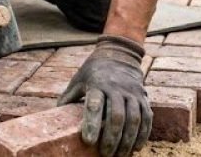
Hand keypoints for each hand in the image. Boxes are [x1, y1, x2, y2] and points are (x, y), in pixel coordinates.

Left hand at [58, 35, 152, 156]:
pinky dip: (143, 135)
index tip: (88, 141)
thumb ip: (68, 97)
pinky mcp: (143, 97)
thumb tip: (54, 115)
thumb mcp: (78, 79)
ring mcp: (132, 92)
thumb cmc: (94, 71)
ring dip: (127, 140)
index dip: (92, 124)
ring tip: (120, 156)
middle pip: (116, 116)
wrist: (120, 54)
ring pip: (133, 119)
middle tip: (105, 154)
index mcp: (97, 84)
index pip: (94, 105)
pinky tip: (135, 148)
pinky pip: (146, 118)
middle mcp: (116, 88)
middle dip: (112, 138)